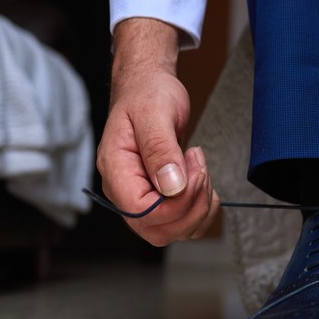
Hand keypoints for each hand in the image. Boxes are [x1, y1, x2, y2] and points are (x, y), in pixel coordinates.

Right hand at [95, 18, 219, 245]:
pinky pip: (181, 222)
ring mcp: (142, 196)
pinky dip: (201, 210)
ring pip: (172, 231)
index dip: (175, 202)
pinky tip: (203, 183)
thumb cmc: (147, 95)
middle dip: (190, 206)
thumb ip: (161, 149)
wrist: (148, 87)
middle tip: (199, 168)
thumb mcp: (155, 114)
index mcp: (116, 170)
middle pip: (157, 229)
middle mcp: (125, 189)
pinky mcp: (159, 197)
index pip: (140, 211)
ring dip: (199, 208)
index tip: (192, 170)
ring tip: (200, 170)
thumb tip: (171, 186)